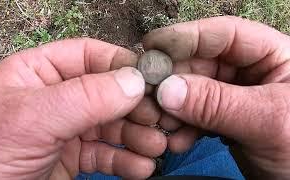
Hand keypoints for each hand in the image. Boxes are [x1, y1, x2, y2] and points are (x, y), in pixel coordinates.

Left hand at [0, 38, 166, 179]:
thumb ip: (85, 97)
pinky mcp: (73, 157)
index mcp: (37, 73)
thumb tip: (133, 82)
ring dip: (137, 135)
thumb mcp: (33, 118)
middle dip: (134, 106)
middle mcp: (55, 98)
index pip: (88, 56)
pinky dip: (126, 159)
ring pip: (112, 125)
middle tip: (157, 118)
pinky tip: (140, 166)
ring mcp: (66, 128)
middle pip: (107, 92)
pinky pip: (106, 153)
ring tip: (155, 145)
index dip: (120, 64)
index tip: (148, 79)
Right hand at [142, 16, 289, 177]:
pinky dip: (182, 127)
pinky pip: (194, 115)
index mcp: (272, 56)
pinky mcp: (223, 118)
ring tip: (163, 125)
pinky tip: (178, 140)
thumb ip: (218, 104)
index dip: (186, 38)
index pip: (224, 35)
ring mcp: (234, 96)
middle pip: (200, 63)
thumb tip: (168, 90)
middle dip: (173, 81)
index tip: (153, 48)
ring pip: (191, 90)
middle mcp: (250, 71)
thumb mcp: (267, 122)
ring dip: (173, 108)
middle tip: (150, 96)